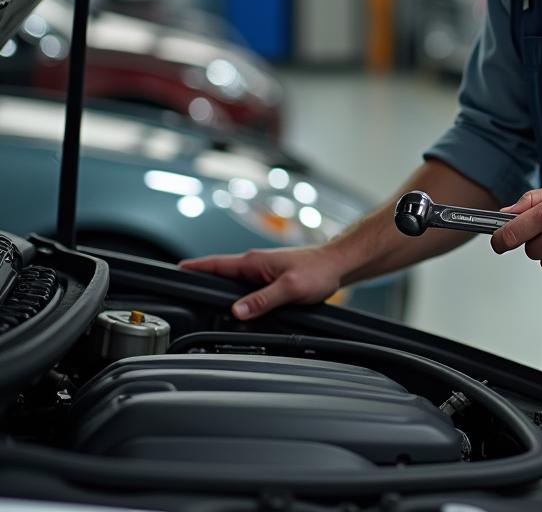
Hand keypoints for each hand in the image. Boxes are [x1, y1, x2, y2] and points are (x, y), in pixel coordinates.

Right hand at [178, 244, 342, 319]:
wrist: (337, 264)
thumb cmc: (318, 270)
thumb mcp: (290, 288)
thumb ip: (262, 299)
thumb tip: (237, 311)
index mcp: (253, 262)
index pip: (215, 264)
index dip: (193, 268)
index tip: (173, 273)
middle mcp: (254, 264)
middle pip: (219, 274)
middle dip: (200, 282)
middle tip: (180, 294)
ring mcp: (261, 270)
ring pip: (232, 282)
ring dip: (218, 290)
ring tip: (200, 301)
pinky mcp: (269, 278)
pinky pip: (245, 287)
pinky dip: (234, 295)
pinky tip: (233, 306)